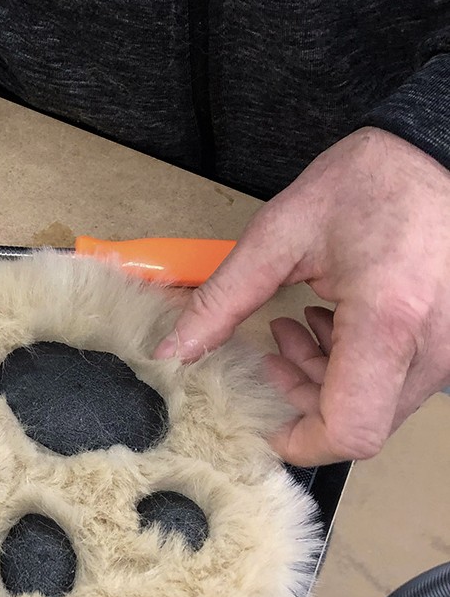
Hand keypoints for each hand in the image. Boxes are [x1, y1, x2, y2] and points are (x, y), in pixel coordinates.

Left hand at [154, 128, 449, 464]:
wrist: (433, 154)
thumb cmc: (370, 182)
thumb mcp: (280, 234)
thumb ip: (223, 299)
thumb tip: (173, 350)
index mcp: (388, 320)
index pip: (350, 430)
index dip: (300, 441)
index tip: (264, 422)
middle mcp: (430, 347)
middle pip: (360, 424)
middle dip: (304, 400)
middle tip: (274, 348)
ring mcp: (448, 350)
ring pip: (378, 408)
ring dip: (326, 381)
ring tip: (297, 324)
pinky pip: (398, 384)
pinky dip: (355, 368)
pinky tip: (331, 322)